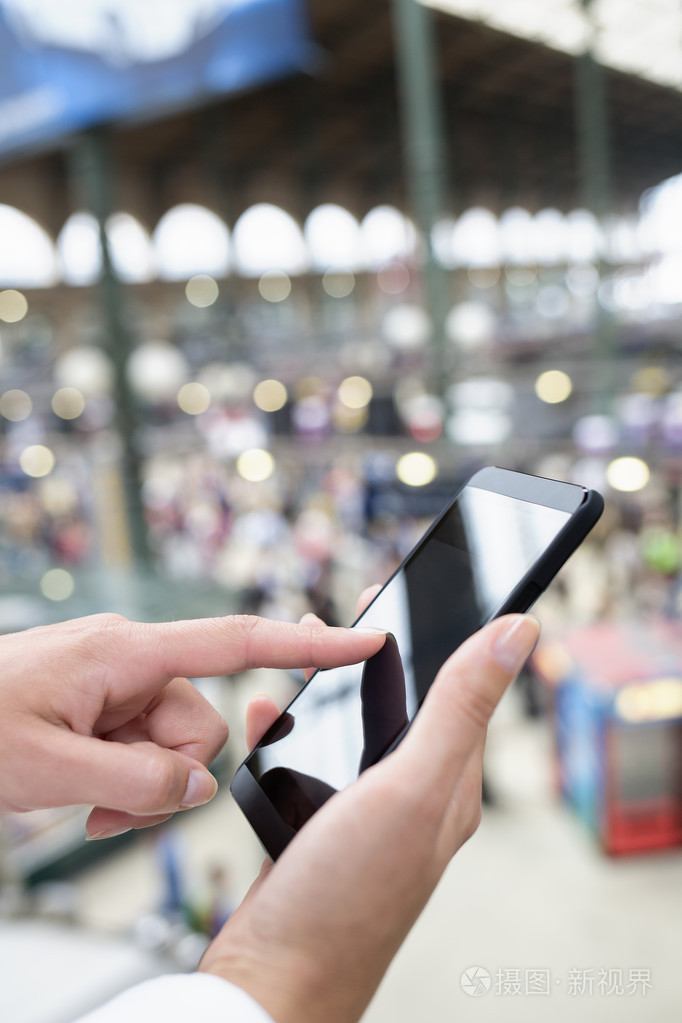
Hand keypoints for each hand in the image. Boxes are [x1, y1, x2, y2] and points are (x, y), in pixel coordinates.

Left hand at [0, 612, 385, 839]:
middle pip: (201, 724)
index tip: (363, 640)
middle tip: (109, 806)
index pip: (235, 641)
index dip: (306, 644)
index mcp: (125, 653)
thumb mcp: (48, 767)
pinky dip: (124, 785)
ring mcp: (117, 686)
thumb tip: (196, 785)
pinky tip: (84, 799)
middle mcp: (130, 662)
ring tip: (85, 803)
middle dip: (167, 776)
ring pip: (175, 748)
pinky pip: (144, 751)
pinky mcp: (104, 708)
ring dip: (140, 788)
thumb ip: (135, 779)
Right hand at [200, 599, 539, 1022]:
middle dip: (380, 651)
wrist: (269, 979)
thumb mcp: (410, 786)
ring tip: (304, 644)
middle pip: (406, 702)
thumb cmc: (344, 895)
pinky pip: (314, 757)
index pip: (463, 689)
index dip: (444, 631)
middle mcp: (413, 797)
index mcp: (450, 784)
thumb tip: (518, 630)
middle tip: (352, 608)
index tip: (414, 580)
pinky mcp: (320, 826)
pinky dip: (294, 725)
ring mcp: (364, 814)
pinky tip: (269, 714)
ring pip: (356, 725)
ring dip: (333, 682)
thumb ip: (460, 707)